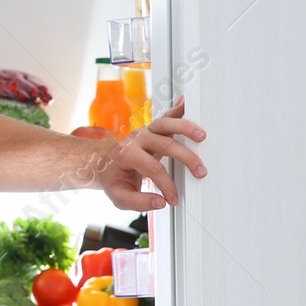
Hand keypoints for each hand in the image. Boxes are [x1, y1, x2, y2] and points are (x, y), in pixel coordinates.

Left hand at [93, 99, 207, 210]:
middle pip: (165, 144)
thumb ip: (138, 202)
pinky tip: (187, 103)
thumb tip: (160, 202)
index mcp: (126, 155)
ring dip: (186, 128)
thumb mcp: (119, 197)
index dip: (166, 185)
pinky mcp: (152, 129)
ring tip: (202, 136)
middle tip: (200, 172)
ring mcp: (145, 131)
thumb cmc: (112, 179)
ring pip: (166, 124)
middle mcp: (136, 139)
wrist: (103, 163)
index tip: (174, 198)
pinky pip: (166, 117)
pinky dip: (177, 109)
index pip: (153, 168)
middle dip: (186, 158)